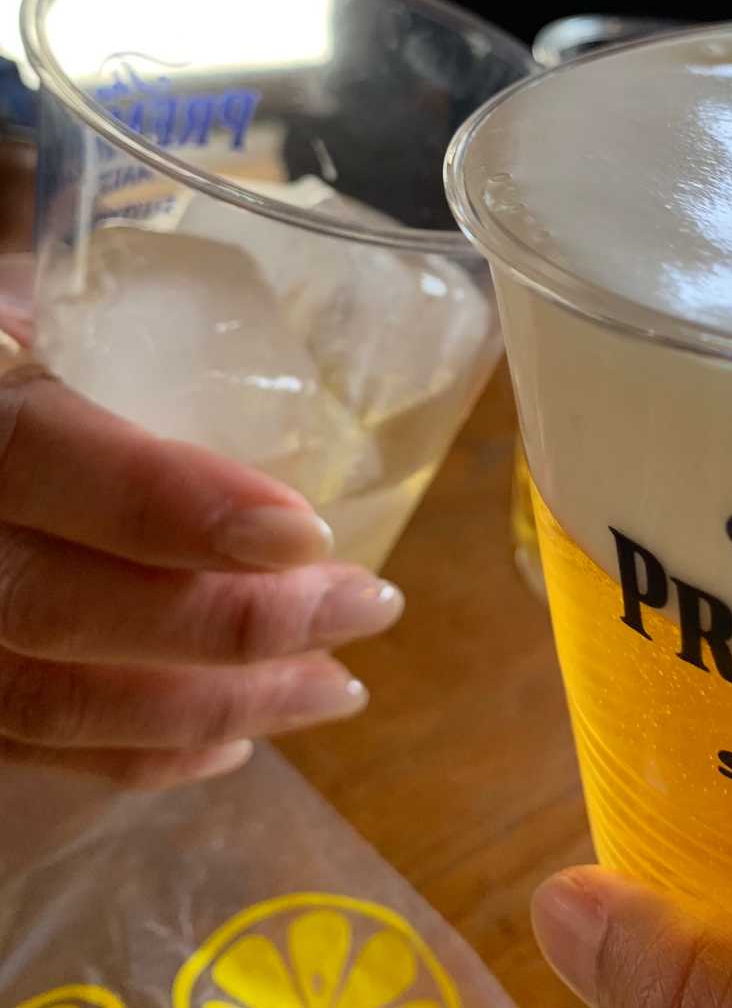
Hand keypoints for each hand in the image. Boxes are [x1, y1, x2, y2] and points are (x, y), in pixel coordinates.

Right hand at [0, 260, 401, 788]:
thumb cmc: (8, 350)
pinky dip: (144, 755)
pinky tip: (236, 738)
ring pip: (59, 700)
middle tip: (368, 607)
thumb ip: (110, 328)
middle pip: (66, 608)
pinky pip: (35, 748)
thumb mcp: (36, 304)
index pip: (46, 462)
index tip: (308, 533)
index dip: (178, 508)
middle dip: (236, 625)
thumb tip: (267, 370)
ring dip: (217, 706)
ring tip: (336, 688)